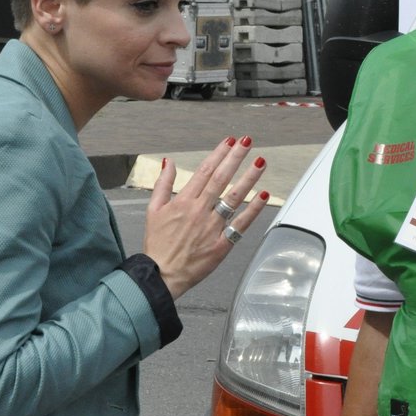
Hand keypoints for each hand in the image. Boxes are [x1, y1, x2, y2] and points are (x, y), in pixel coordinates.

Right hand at [143, 136, 267, 298]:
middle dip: (235, 158)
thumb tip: (170, 162)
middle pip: (221, 179)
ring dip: (248, 178)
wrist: (161, 274)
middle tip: (246, 142)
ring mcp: (212, 227)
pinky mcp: (221, 244)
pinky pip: (241, 224)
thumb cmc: (157, 245)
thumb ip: (163, 184)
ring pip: (233, 198)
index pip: (205, 171)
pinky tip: (263, 195)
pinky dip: (253, 209)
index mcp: (183, 201)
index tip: (229, 142)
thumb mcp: (153, 210)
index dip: (218, 154)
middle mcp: (199, 211)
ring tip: (260, 162)